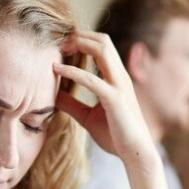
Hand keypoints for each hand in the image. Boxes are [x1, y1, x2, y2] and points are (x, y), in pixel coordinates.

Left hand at [54, 30, 155, 163]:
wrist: (135, 153)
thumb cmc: (116, 136)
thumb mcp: (87, 116)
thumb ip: (72, 104)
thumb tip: (52, 95)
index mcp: (116, 78)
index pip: (102, 46)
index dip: (82, 39)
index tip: (62, 44)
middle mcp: (120, 77)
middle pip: (103, 41)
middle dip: (80, 35)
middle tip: (58, 40)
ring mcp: (119, 86)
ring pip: (102, 50)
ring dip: (79, 44)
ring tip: (59, 47)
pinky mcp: (114, 99)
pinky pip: (91, 79)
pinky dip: (72, 71)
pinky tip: (56, 68)